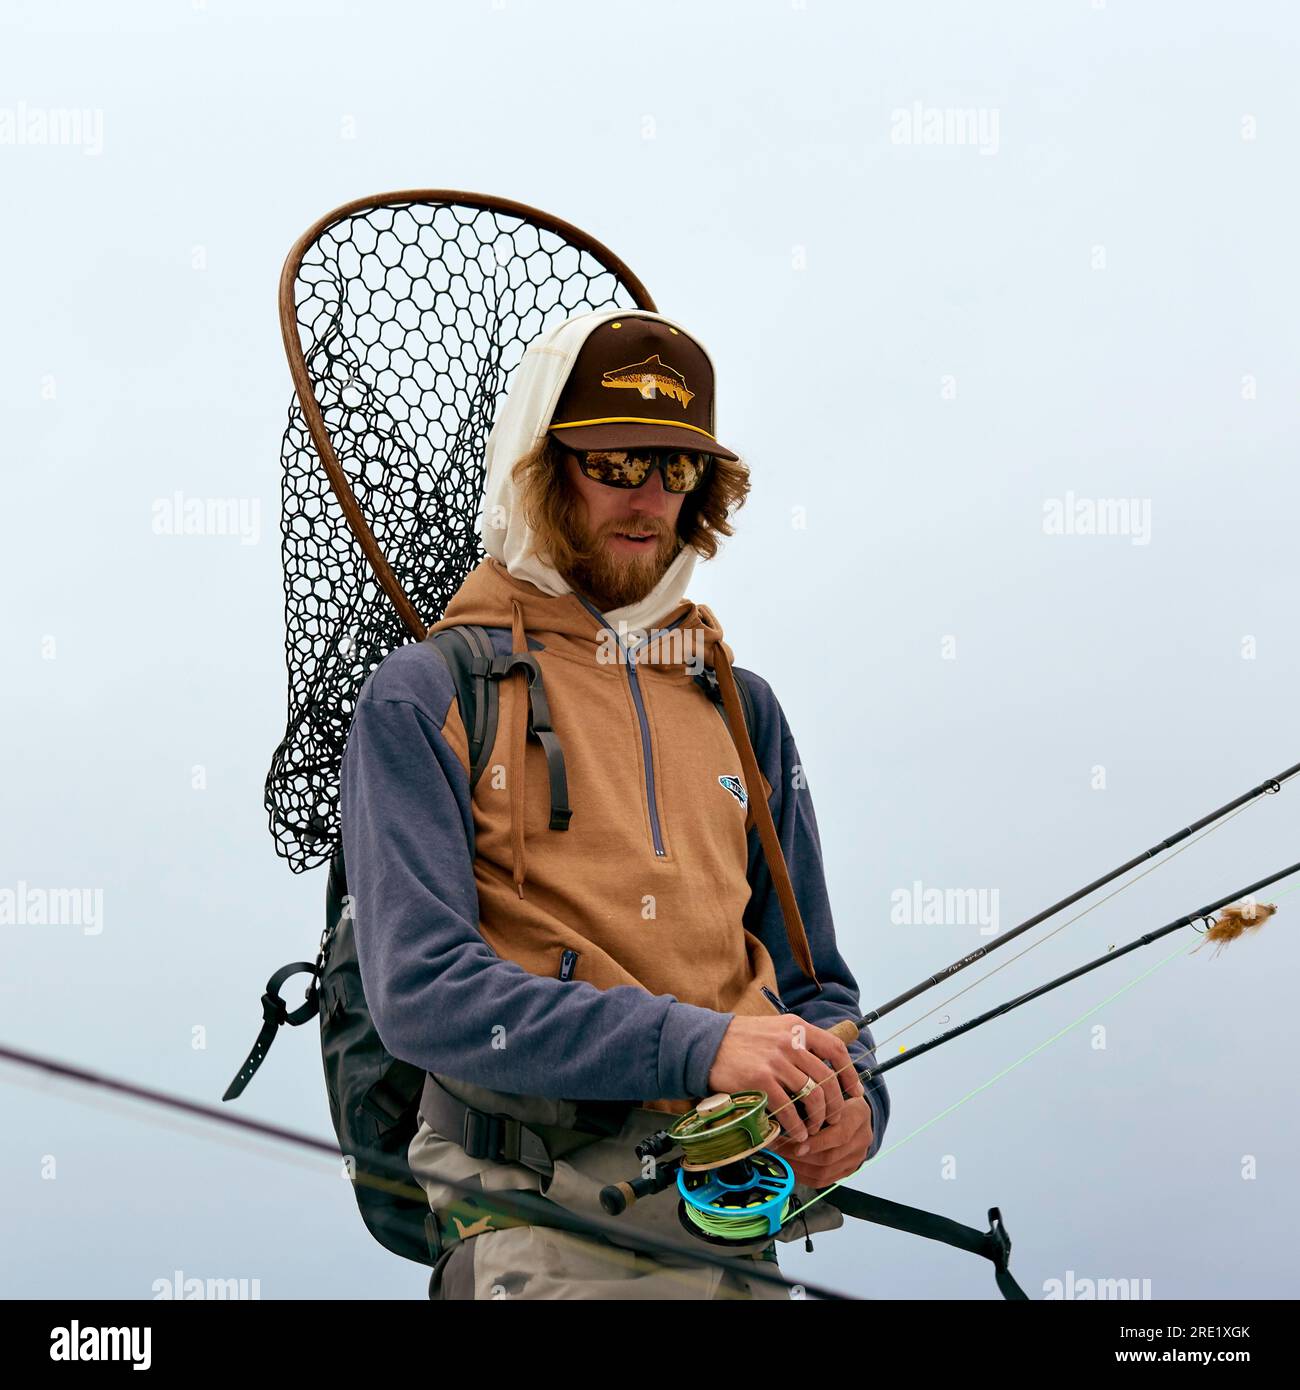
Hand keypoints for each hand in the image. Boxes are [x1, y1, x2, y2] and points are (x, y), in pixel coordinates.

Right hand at [705, 1015, 864, 1143]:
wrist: (706, 1044)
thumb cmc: (741, 1039)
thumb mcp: (774, 1029)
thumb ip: (797, 1041)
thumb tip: (823, 1063)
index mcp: (797, 1027)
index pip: (835, 1049)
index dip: (849, 1073)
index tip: (855, 1092)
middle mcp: (790, 1042)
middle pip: (827, 1078)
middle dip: (835, 1104)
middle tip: (834, 1119)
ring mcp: (776, 1061)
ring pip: (813, 1096)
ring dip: (817, 1119)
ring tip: (814, 1129)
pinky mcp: (760, 1080)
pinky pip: (788, 1108)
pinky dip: (796, 1126)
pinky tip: (797, 1134)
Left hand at [772, 1094, 873, 1186]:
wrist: (855, 1111)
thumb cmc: (836, 1097)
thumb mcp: (830, 1090)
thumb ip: (815, 1100)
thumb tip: (787, 1110)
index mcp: (859, 1114)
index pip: (841, 1134)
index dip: (817, 1142)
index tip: (796, 1144)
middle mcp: (862, 1138)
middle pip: (830, 1156)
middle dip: (800, 1157)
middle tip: (778, 1150)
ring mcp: (856, 1157)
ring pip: (825, 1171)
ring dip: (798, 1168)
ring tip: (779, 1158)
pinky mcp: (848, 1170)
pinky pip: (824, 1180)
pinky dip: (804, 1177)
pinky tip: (789, 1168)